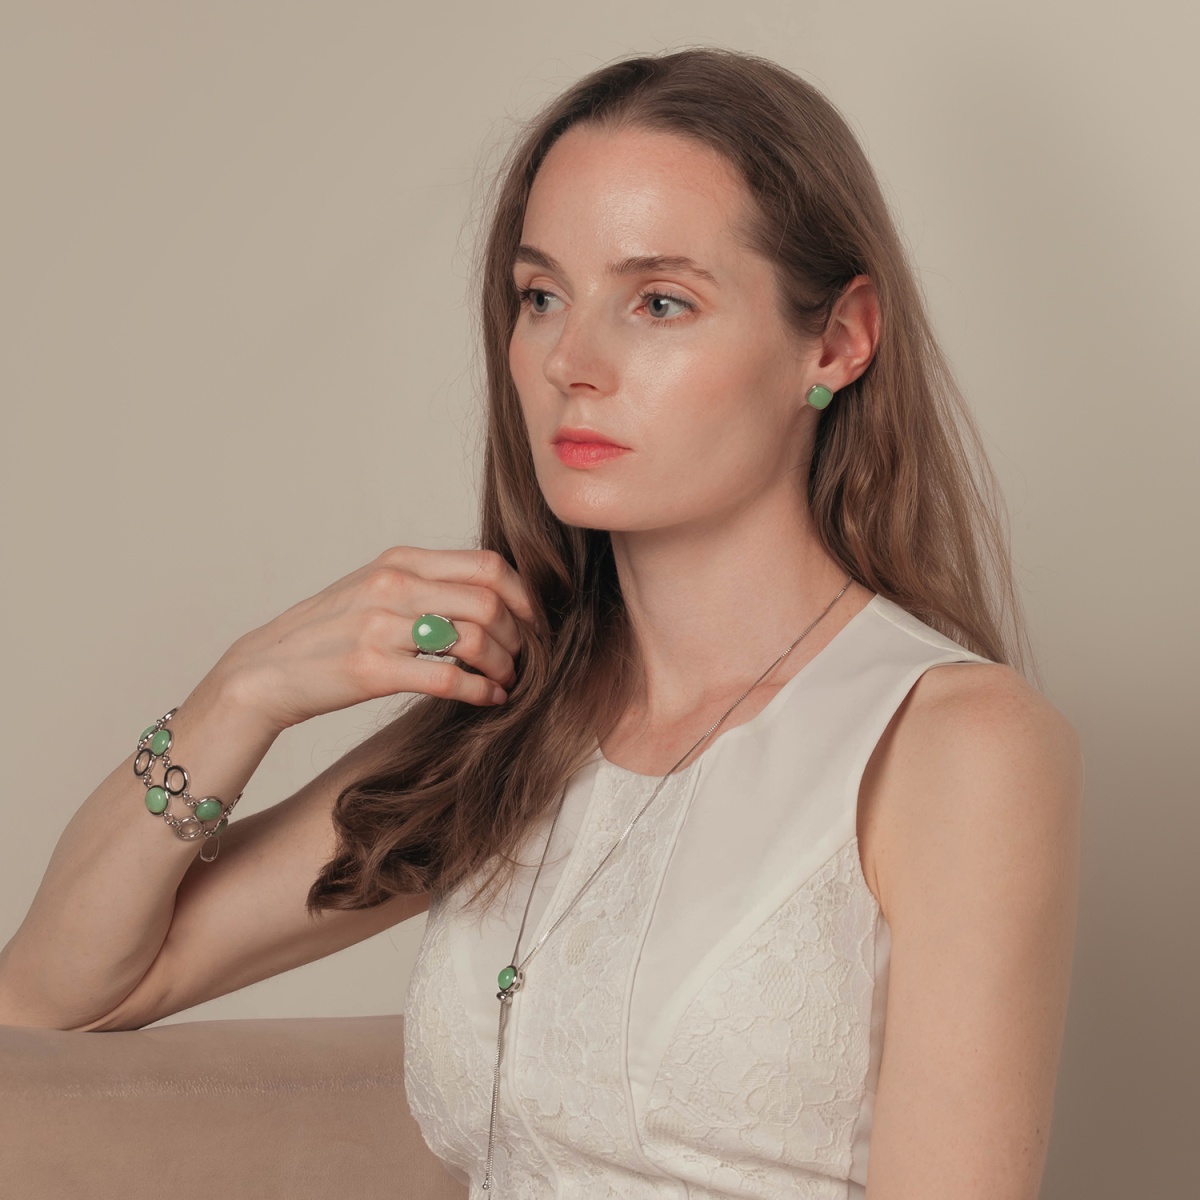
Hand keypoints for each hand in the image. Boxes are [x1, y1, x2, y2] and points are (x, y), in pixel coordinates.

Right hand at [210, 546, 536, 734]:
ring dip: (505, 664)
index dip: (523, 596)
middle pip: (489, 601)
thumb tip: (490, 594)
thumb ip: (425, 583)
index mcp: (399, 560)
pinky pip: (449, 678)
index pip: (486, 565)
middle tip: (525, 658)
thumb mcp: (374, 589)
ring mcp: (381, 626)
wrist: (264, 672)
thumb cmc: (327, 634)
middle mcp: (392, 585)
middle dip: (520, 635)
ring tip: (508, 681)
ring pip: (475, 637)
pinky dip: (481, 691)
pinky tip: (490, 699)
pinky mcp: (372, 670)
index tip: (533, 622)